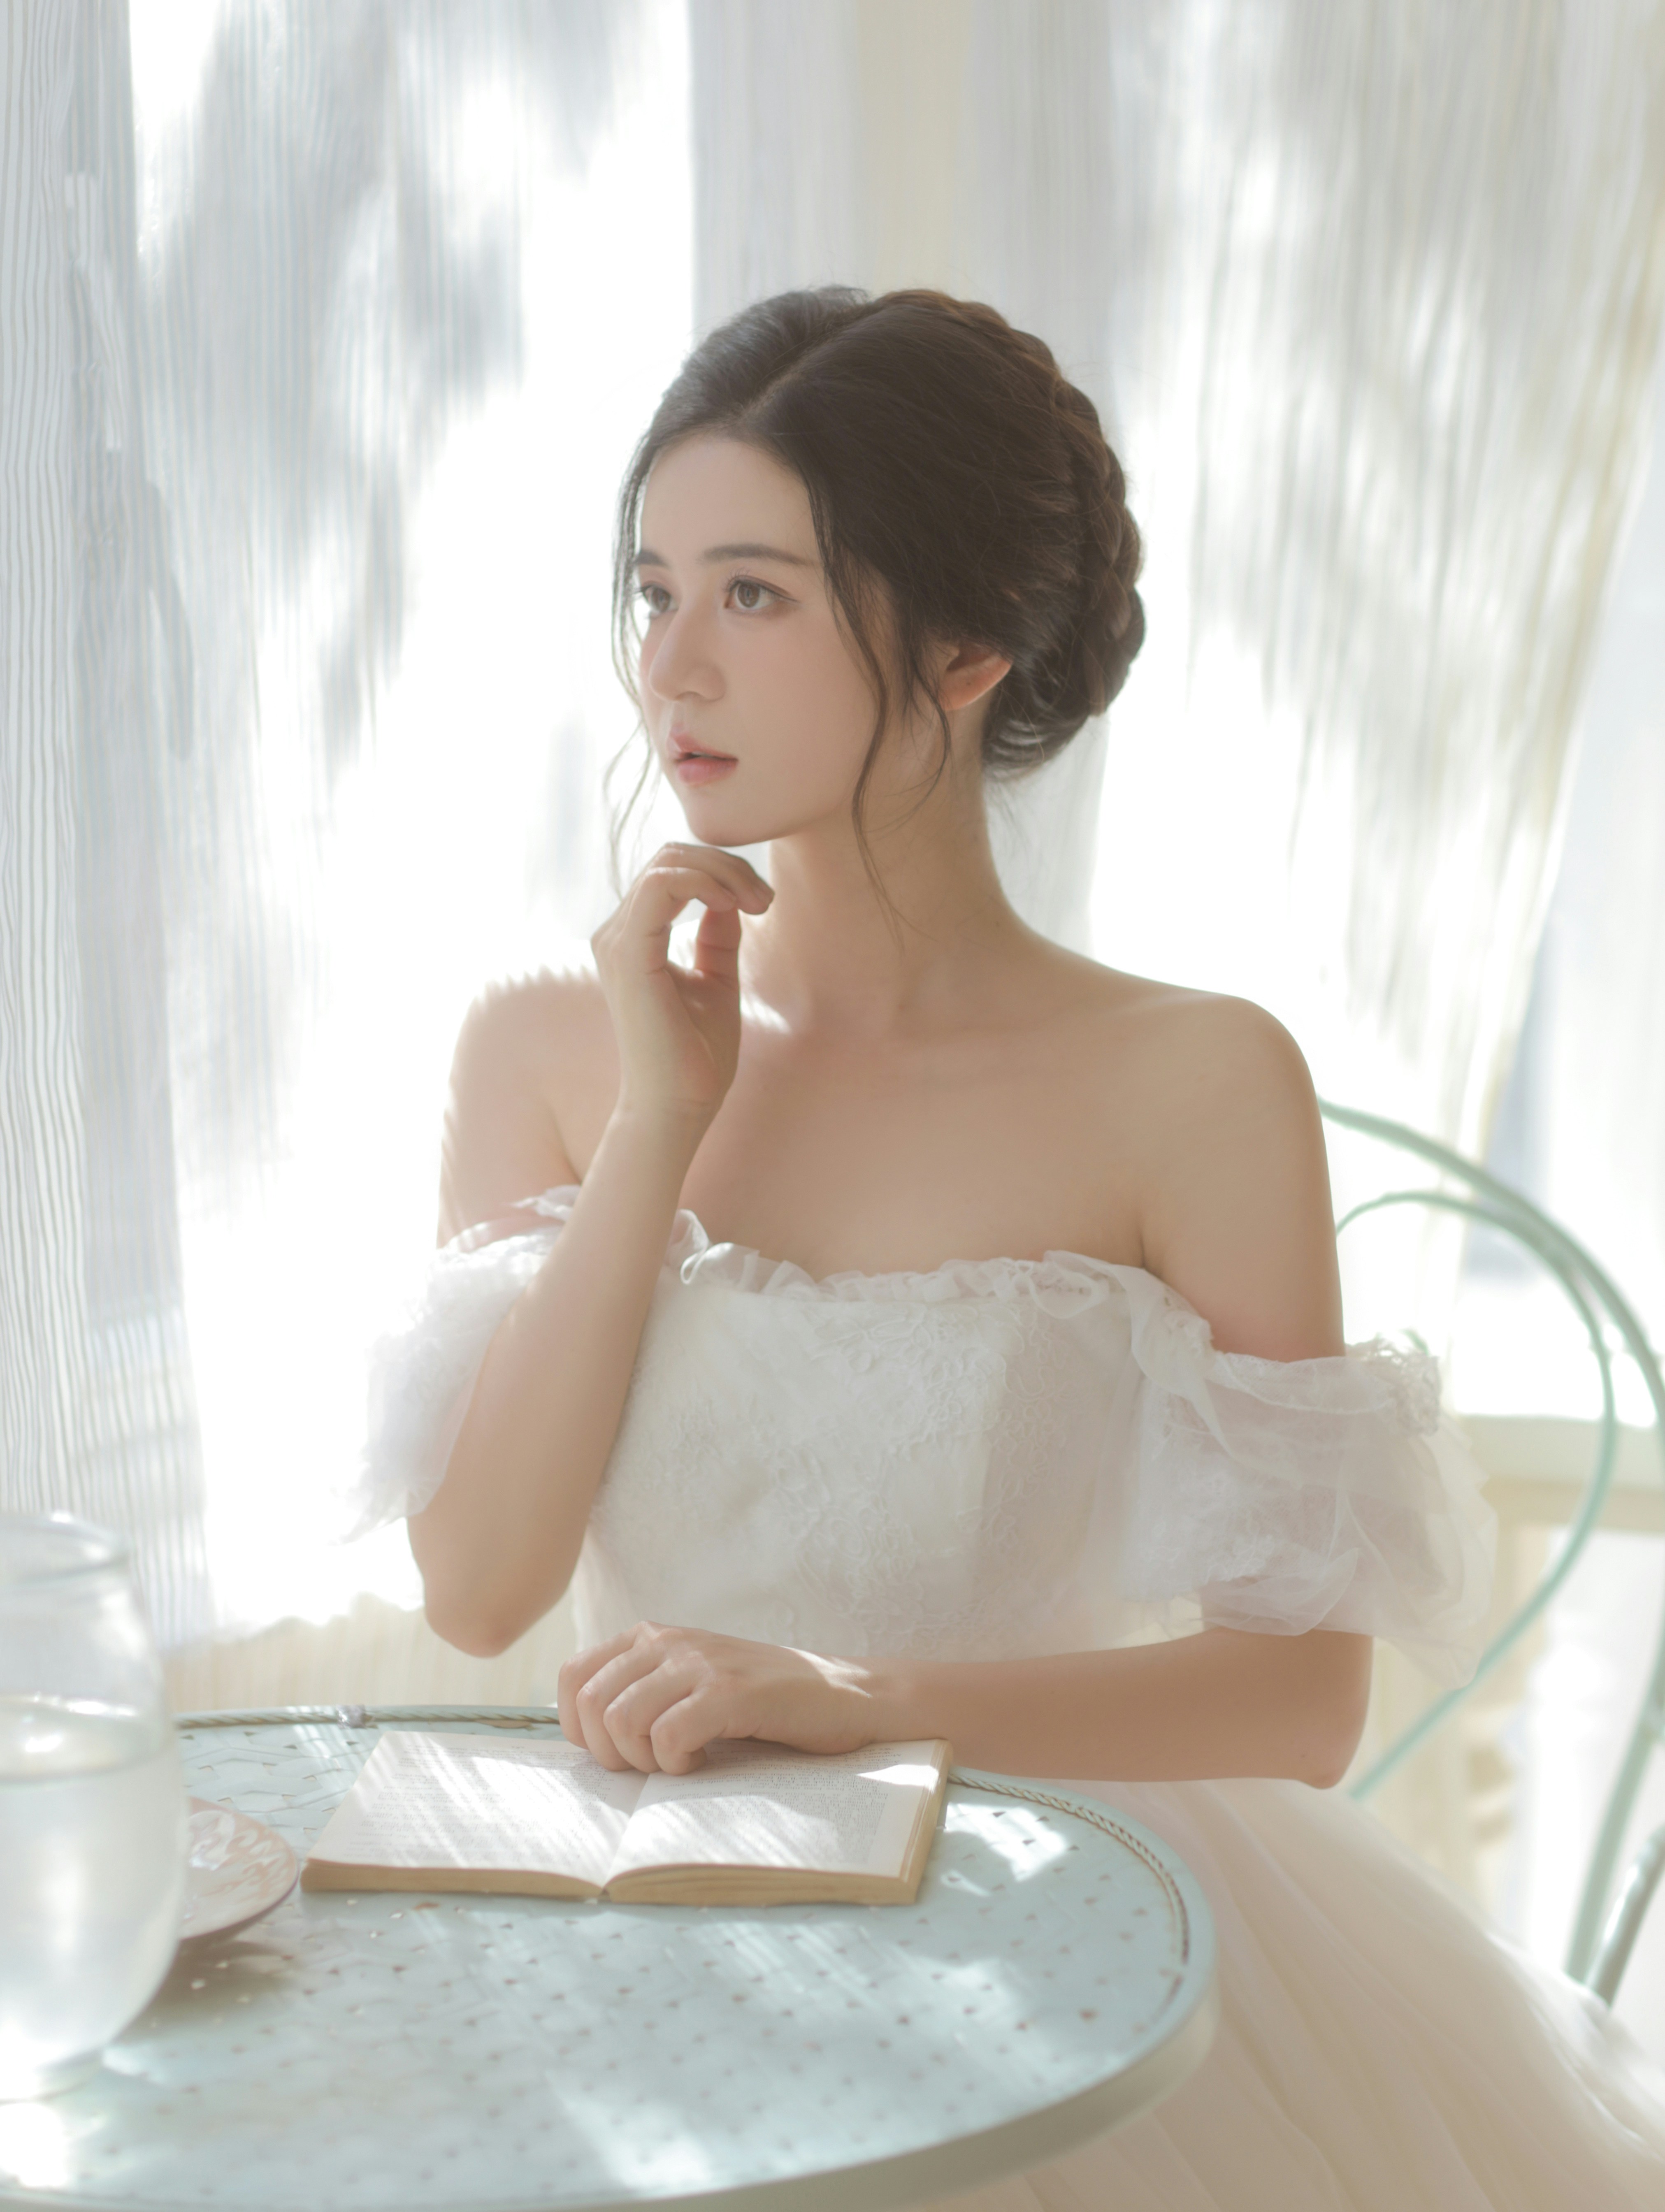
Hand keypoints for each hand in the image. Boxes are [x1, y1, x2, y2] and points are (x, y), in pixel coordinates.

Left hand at [557, 1621, 876, 1774]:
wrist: (841, 1694)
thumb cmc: (759, 1702)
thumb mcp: (687, 1684)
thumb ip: (638, 1693)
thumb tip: (582, 1733)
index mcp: (649, 1637)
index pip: (572, 1676)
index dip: (578, 1727)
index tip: (615, 1751)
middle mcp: (668, 1642)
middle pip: (591, 1704)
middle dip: (610, 1752)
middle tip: (651, 1764)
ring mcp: (700, 1663)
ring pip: (622, 1720)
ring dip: (644, 1760)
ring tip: (679, 1761)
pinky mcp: (730, 1691)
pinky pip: (669, 1737)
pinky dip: (677, 1764)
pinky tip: (703, 1761)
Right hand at [590, 844, 771, 1136]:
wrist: (681, 1104)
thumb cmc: (697, 1052)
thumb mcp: (717, 978)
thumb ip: (717, 934)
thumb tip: (728, 894)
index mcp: (633, 937)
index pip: (672, 869)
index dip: (722, 870)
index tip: (763, 901)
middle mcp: (616, 933)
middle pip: (670, 857)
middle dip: (726, 865)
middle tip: (765, 899)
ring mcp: (617, 942)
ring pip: (667, 863)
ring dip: (722, 871)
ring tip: (757, 902)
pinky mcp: (629, 955)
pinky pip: (661, 886)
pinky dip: (703, 883)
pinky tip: (732, 904)